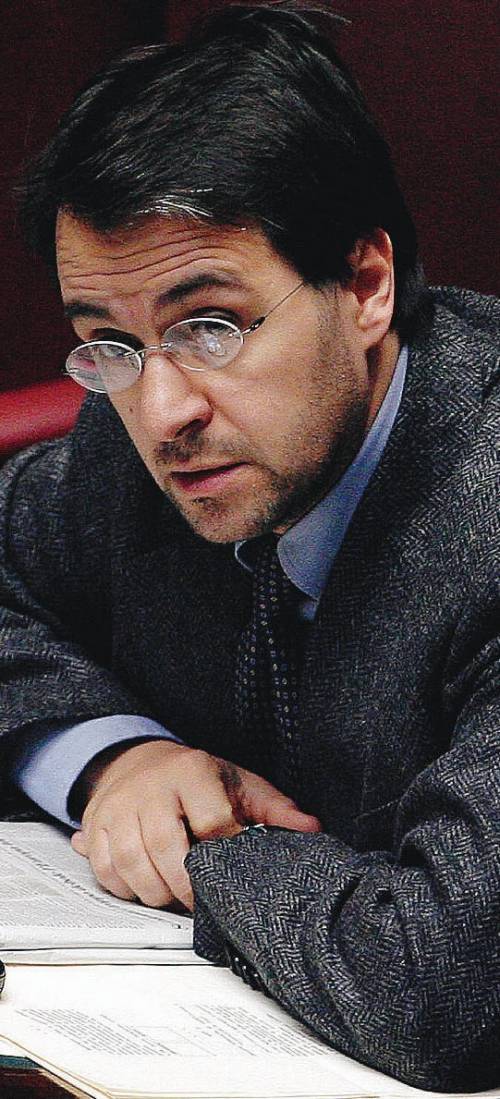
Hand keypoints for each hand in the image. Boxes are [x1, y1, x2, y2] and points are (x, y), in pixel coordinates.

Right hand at [71, 740, 320, 909]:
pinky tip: (147, 888)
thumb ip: (273, 808)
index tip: (234, 871)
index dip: (225, 852)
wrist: (137, 760)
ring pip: (132, 864)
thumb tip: (311, 829)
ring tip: (176, 898)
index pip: (211, 819)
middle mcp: (150, 787)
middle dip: (187, 887)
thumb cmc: (195, 779)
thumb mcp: (238, 782)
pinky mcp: (94, 827)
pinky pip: (106, 871)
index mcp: (191, 771)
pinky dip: (127, 889)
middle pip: (165, 849)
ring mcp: (118, 807)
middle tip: (203, 903)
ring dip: (156, 893)